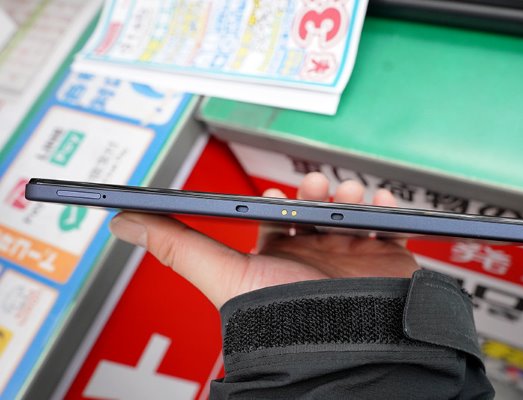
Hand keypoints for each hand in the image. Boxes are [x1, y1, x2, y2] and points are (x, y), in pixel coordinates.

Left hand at [109, 172, 418, 307]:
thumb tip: (122, 220)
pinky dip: (388, 213)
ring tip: (350, 193)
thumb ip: (176, 244)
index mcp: (280, 255)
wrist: (336, 345)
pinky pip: (390, 228)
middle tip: (315, 186)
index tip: (277, 192)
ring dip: (351, 195)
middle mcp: (313, 254)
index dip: (280, 200)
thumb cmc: (279, 315)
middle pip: (317, 208)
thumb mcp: (222, 271)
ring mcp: (349, 256)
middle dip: (318, 190)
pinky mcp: (383, 260)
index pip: (280, 218)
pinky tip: (381, 207)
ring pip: (353, 212)